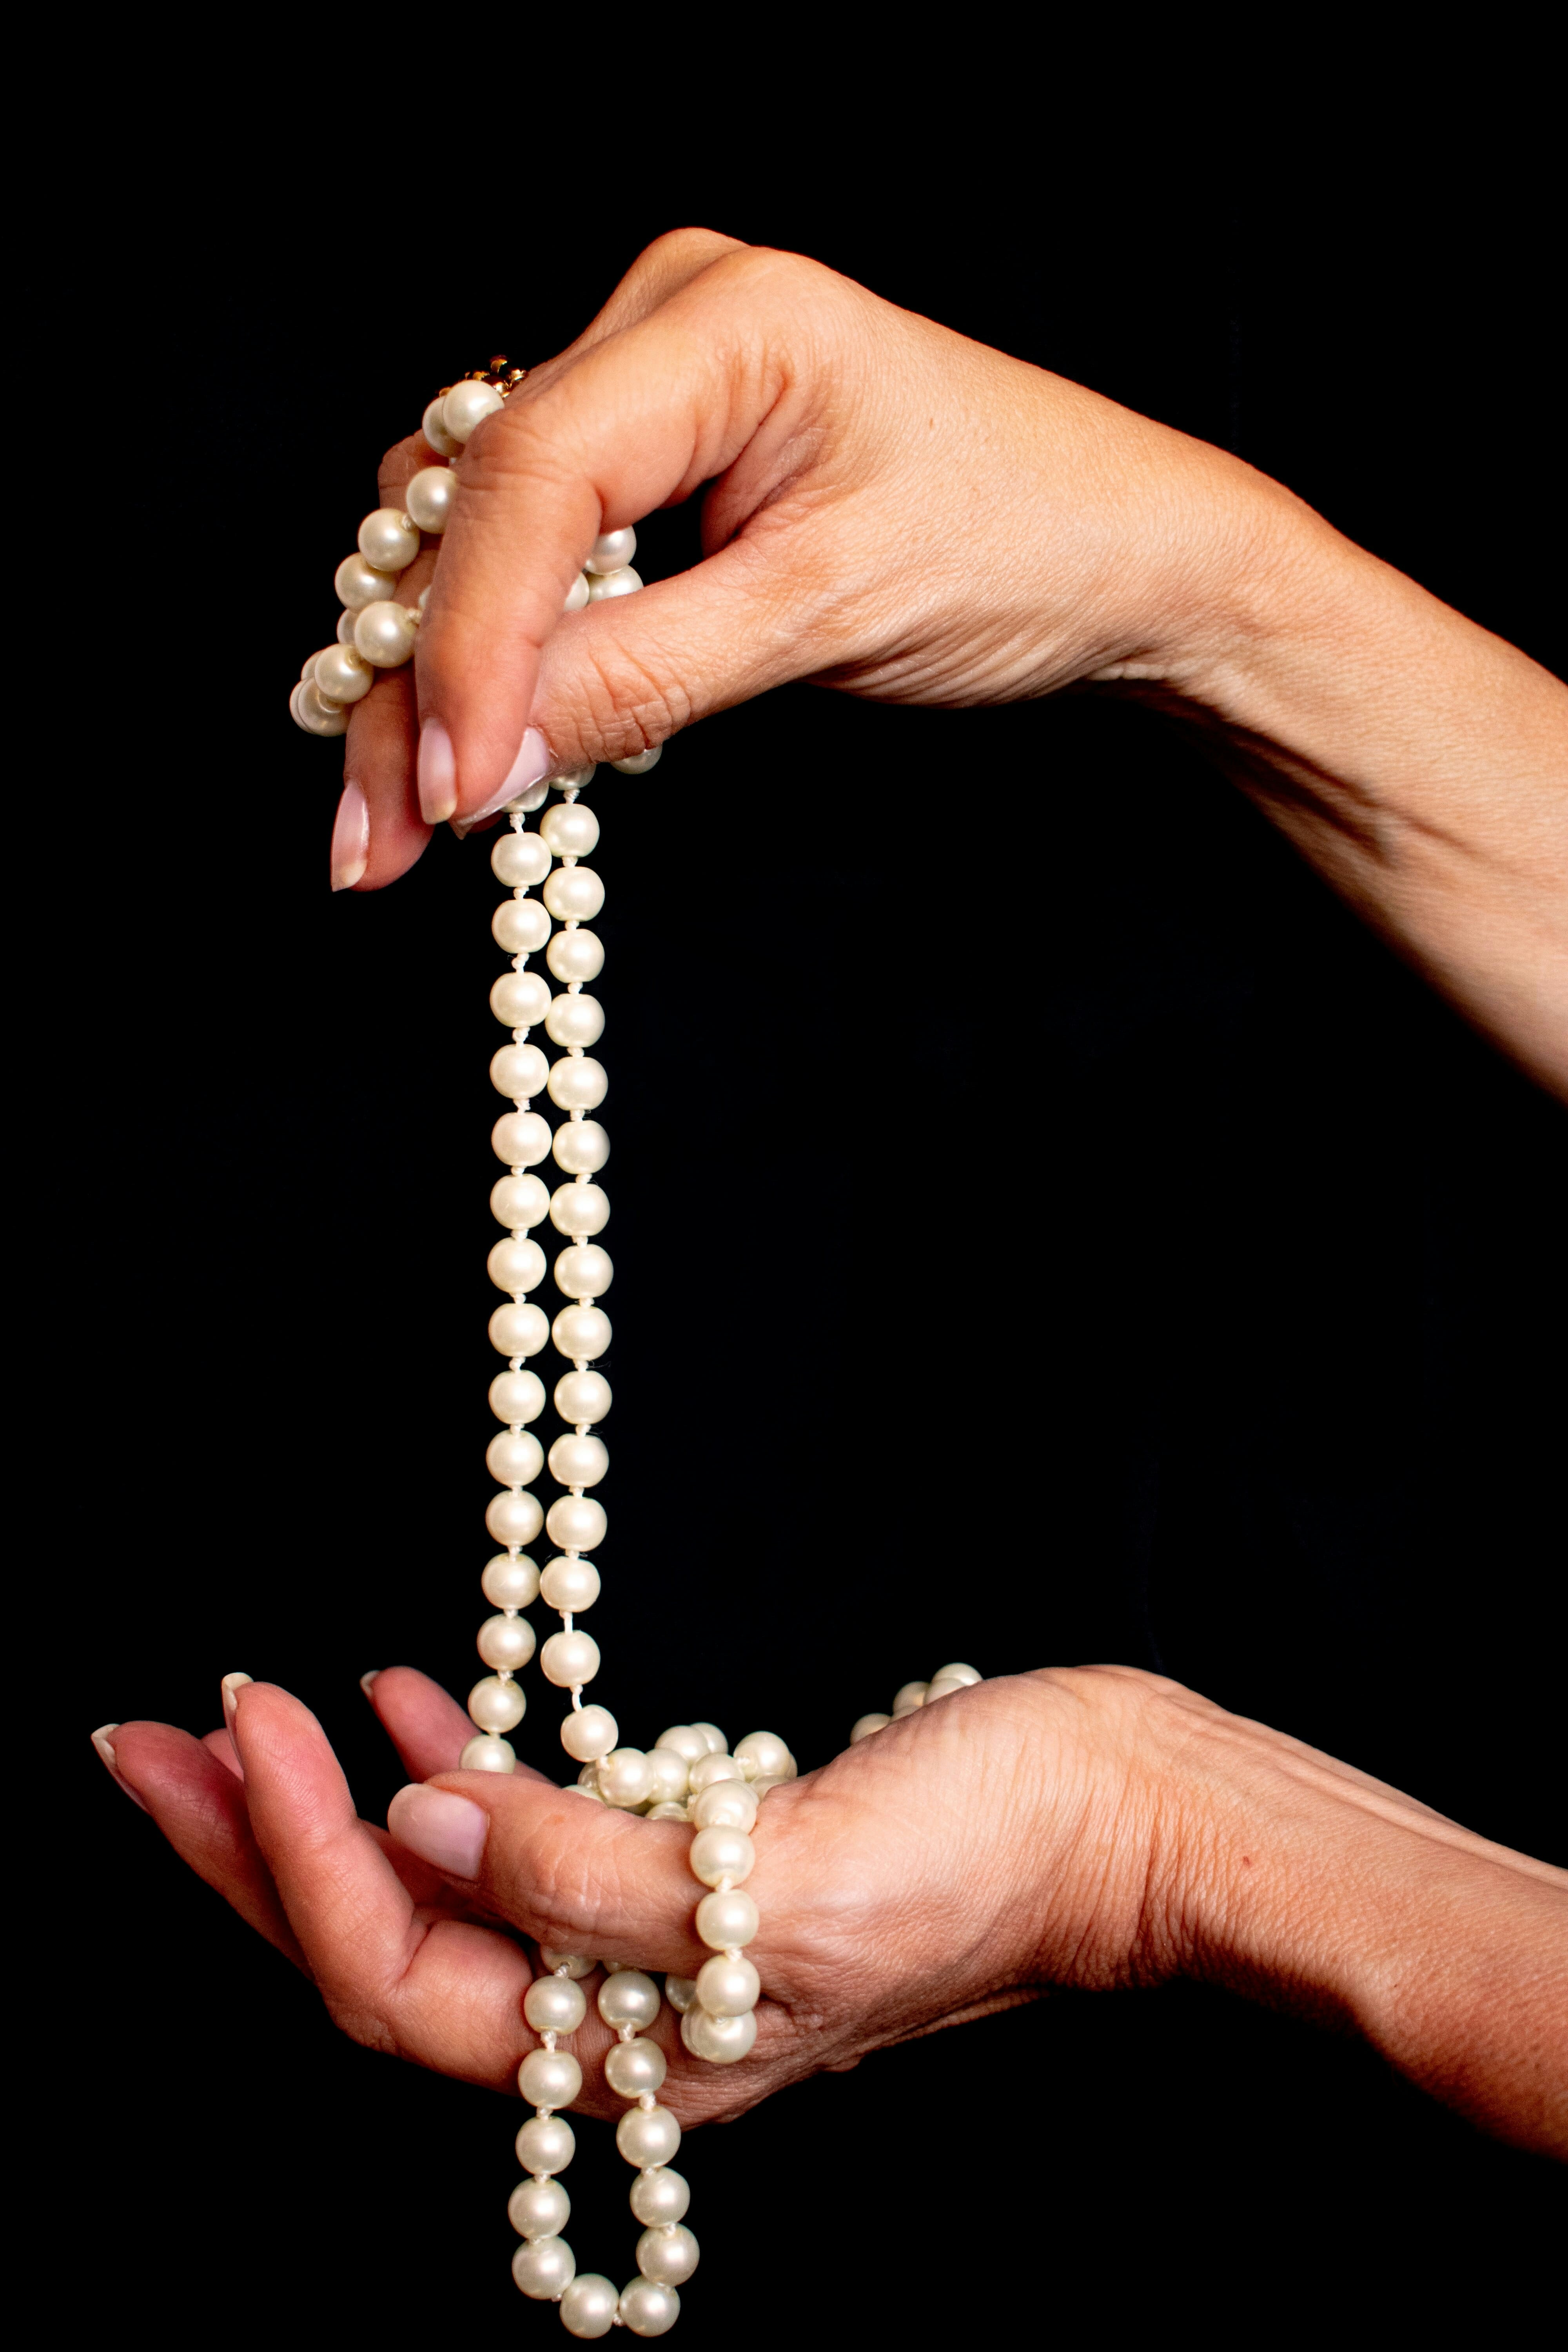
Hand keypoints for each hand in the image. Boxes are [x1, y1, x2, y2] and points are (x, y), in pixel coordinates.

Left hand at [101, 1663, 1173, 2121]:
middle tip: (139, 1745)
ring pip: (436, 1894)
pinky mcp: (692, 1869)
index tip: (247, 1717)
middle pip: (383, 1954)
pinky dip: (448, 1776)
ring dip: (324, 1811)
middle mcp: (621, 2022)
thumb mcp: (793, 1885)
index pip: (403, 1979)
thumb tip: (418, 1826)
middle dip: (248, 1854)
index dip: (301, 1859)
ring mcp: (653, 1947)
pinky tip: (406, 1708)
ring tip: (230, 1721)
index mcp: (634, 2058)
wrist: (1122, 1816)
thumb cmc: (991, 1854)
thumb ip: (596, 1878)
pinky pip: (523, 1841)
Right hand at [344, 227, 1264, 885]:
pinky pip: (533, 560)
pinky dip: (499, 662)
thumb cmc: (1022, 542)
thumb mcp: (830, 612)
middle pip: (477, 506)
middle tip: (376, 838)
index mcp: (721, 313)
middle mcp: (661, 327)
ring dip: (434, 683)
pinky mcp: (653, 468)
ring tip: (401, 824)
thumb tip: (475, 763)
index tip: (445, 789)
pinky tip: (475, 753)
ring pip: (479, 539)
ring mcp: (648, 392)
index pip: (535, 476)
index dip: (470, 642)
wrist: (1121, 550)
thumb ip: (643, 675)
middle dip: (419, 680)